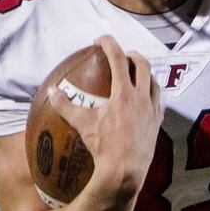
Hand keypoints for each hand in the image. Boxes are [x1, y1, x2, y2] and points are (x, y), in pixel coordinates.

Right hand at [52, 36, 162, 191]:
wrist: (125, 170)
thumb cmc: (103, 146)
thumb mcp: (82, 123)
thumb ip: (65, 105)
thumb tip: (51, 92)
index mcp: (124, 93)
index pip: (118, 58)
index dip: (109, 44)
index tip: (100, 40)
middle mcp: (142, 97)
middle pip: (143, 65)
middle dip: (132, 55)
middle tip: (123, 55)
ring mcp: (152, 110)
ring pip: (154, 83)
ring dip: (145, 74)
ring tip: (136, 74)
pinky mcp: (157, 123)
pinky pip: (158, 102)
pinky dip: (151, 95)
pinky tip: (144, 100)